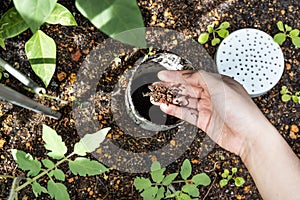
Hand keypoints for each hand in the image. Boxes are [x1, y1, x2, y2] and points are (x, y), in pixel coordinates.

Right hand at [155, 70, 272, 155]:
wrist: (249, 137)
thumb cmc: (242, 111)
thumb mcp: (221, 87)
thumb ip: (202, 78)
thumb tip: (186, 74)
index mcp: (218, 83)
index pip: (193, 76)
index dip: (177, 75)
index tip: (164, 75)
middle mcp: (212, 95)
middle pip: (187, 88)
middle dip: (171, 86)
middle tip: (157, 85)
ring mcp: (207, 108)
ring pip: (185, 101)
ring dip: (171, 99)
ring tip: (157, 96)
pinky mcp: (204, 121)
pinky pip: (187, 114)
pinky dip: (176, 110)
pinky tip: (166, 107)